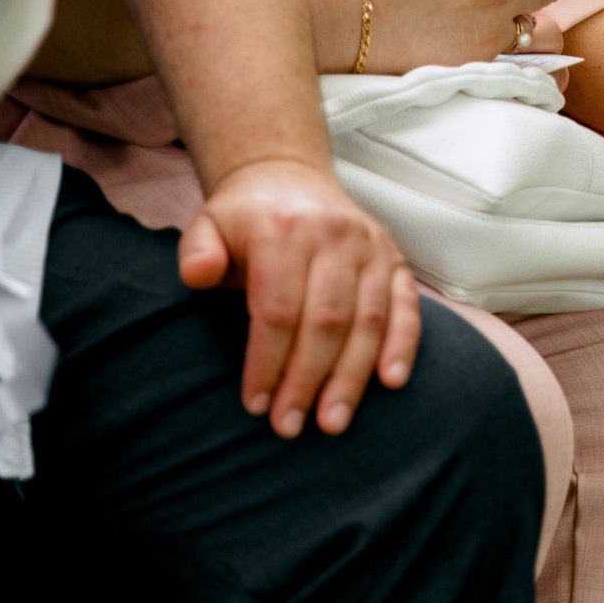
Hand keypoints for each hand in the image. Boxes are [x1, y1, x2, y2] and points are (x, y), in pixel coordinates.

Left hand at [179, 158, 420, 437]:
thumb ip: (197, 251)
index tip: (256, 405)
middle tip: (291, 426)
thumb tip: (198, 275)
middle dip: (308, 380)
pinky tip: (391, 381)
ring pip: (368, 320)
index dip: (267, 362)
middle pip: (326, 320)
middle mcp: (334, 236)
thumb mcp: (208, 226)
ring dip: (352, 376)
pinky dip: (403, 344)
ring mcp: (370, 246)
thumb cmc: (245, 218)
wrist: (288, 177)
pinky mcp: (394, 258)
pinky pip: (406, 305)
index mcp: (284, 230)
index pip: (278, 309)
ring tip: (334, 422)